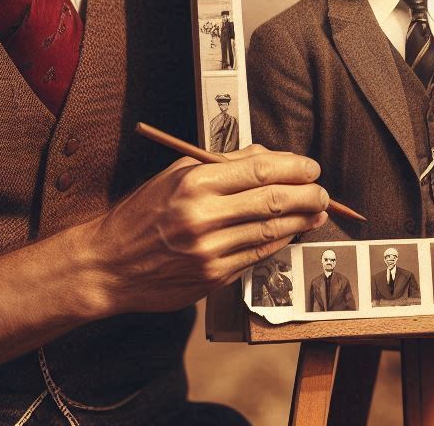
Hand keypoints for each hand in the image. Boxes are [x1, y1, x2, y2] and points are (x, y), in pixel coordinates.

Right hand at [87, 144, 327, 314]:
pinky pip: (257, 255)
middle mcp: (203, 216)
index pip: (259, 170)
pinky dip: (279, 242)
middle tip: (323, 192)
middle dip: (307, 195)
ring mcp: (210, 250)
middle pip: (272, 201)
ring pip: (270, 231)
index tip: (311, 167)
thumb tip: (266, 157)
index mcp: (194, 182)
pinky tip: (290, 233)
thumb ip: (222, 164)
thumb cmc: (142, 213)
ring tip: (317, 212)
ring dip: (301, 221)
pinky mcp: (213, 277)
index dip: (293, 167)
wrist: (110, 264)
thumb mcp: (175, 174)